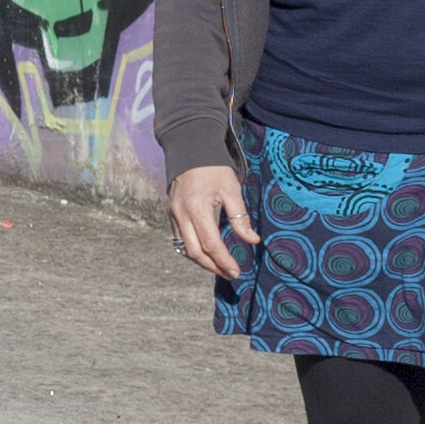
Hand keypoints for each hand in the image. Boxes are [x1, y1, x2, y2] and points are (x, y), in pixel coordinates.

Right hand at [168, 160, 256, 283]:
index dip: (224, 260)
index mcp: (197, 209)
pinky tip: (206, 253)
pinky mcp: (171, 214)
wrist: (190, 149)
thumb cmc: (214, 169)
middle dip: (212, 266)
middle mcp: (181, 215)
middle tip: (230, 274)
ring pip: (184, 248)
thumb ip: (240, 218)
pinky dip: (192, 250)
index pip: (211, 244)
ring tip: (219, 267)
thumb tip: (252, 240)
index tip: (236, 271)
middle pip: (194, 252)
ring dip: (201, 261)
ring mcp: (173, 215)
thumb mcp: (232, 190)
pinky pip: (179, 239)